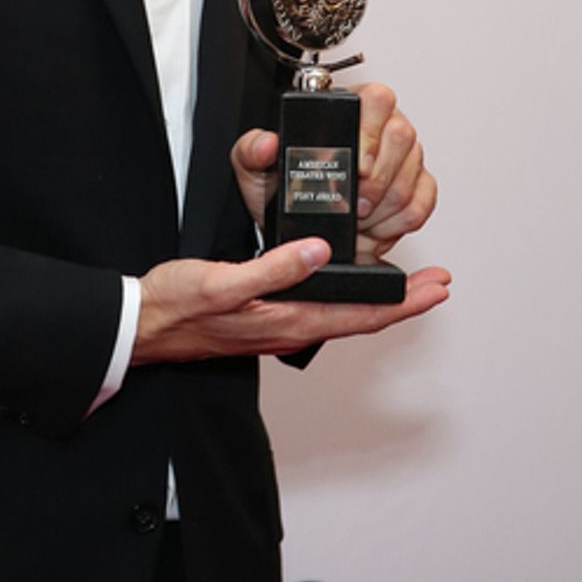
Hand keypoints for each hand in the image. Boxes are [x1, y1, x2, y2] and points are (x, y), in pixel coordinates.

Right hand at [132, 239, 450, 364]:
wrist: (142, 328)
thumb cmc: (176, 306)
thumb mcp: (221, 281)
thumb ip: (272, 269)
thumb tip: (318, 252)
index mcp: (287, 320)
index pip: (361, 314)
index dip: (403, 303)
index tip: (436, 287)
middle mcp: (290, 327)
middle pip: (362, 317)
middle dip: (404, 302)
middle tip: (439, 284)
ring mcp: (279, 325)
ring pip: (344, 314)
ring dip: (381, 301)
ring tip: (409, 286)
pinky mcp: (267, 317)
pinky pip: (322, 310)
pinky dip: (348, 298)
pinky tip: (349, 284)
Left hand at [230, 83, 437, 266]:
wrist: (300, 226)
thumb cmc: (284, 191)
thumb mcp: (256, 170)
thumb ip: (252, 150)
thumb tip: (267, 142)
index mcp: (351, 108)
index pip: (377, 99)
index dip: (370, 135)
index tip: (356, 167)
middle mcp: (384, 127)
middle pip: (403, 137)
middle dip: (376, 181)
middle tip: (353, 202)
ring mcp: (405, 157)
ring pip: (412, 175)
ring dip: (383, 206)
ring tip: (357, 217)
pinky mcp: (419, 187)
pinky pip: (422, 203)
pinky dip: (399, 221)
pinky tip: (376, 225)